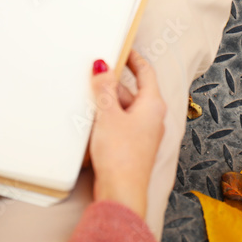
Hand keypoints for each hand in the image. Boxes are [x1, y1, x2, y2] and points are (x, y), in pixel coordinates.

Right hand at [89, 51, 165, 217]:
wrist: (121, 192)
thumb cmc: (120, 155)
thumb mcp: (108, 115)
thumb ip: (104, 89)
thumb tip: (103, 67)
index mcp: (153, 105)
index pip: (146, 73)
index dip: (135, 59)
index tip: (125, 49)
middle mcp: (152, 118)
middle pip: (134, 91)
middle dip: (115, 83)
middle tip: (97, 74)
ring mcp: (144, 134)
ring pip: (126, 109)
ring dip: (109, 103)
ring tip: (89, 97)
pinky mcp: (133, 148)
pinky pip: (121, 125)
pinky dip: (109, 118)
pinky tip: (93, 121)